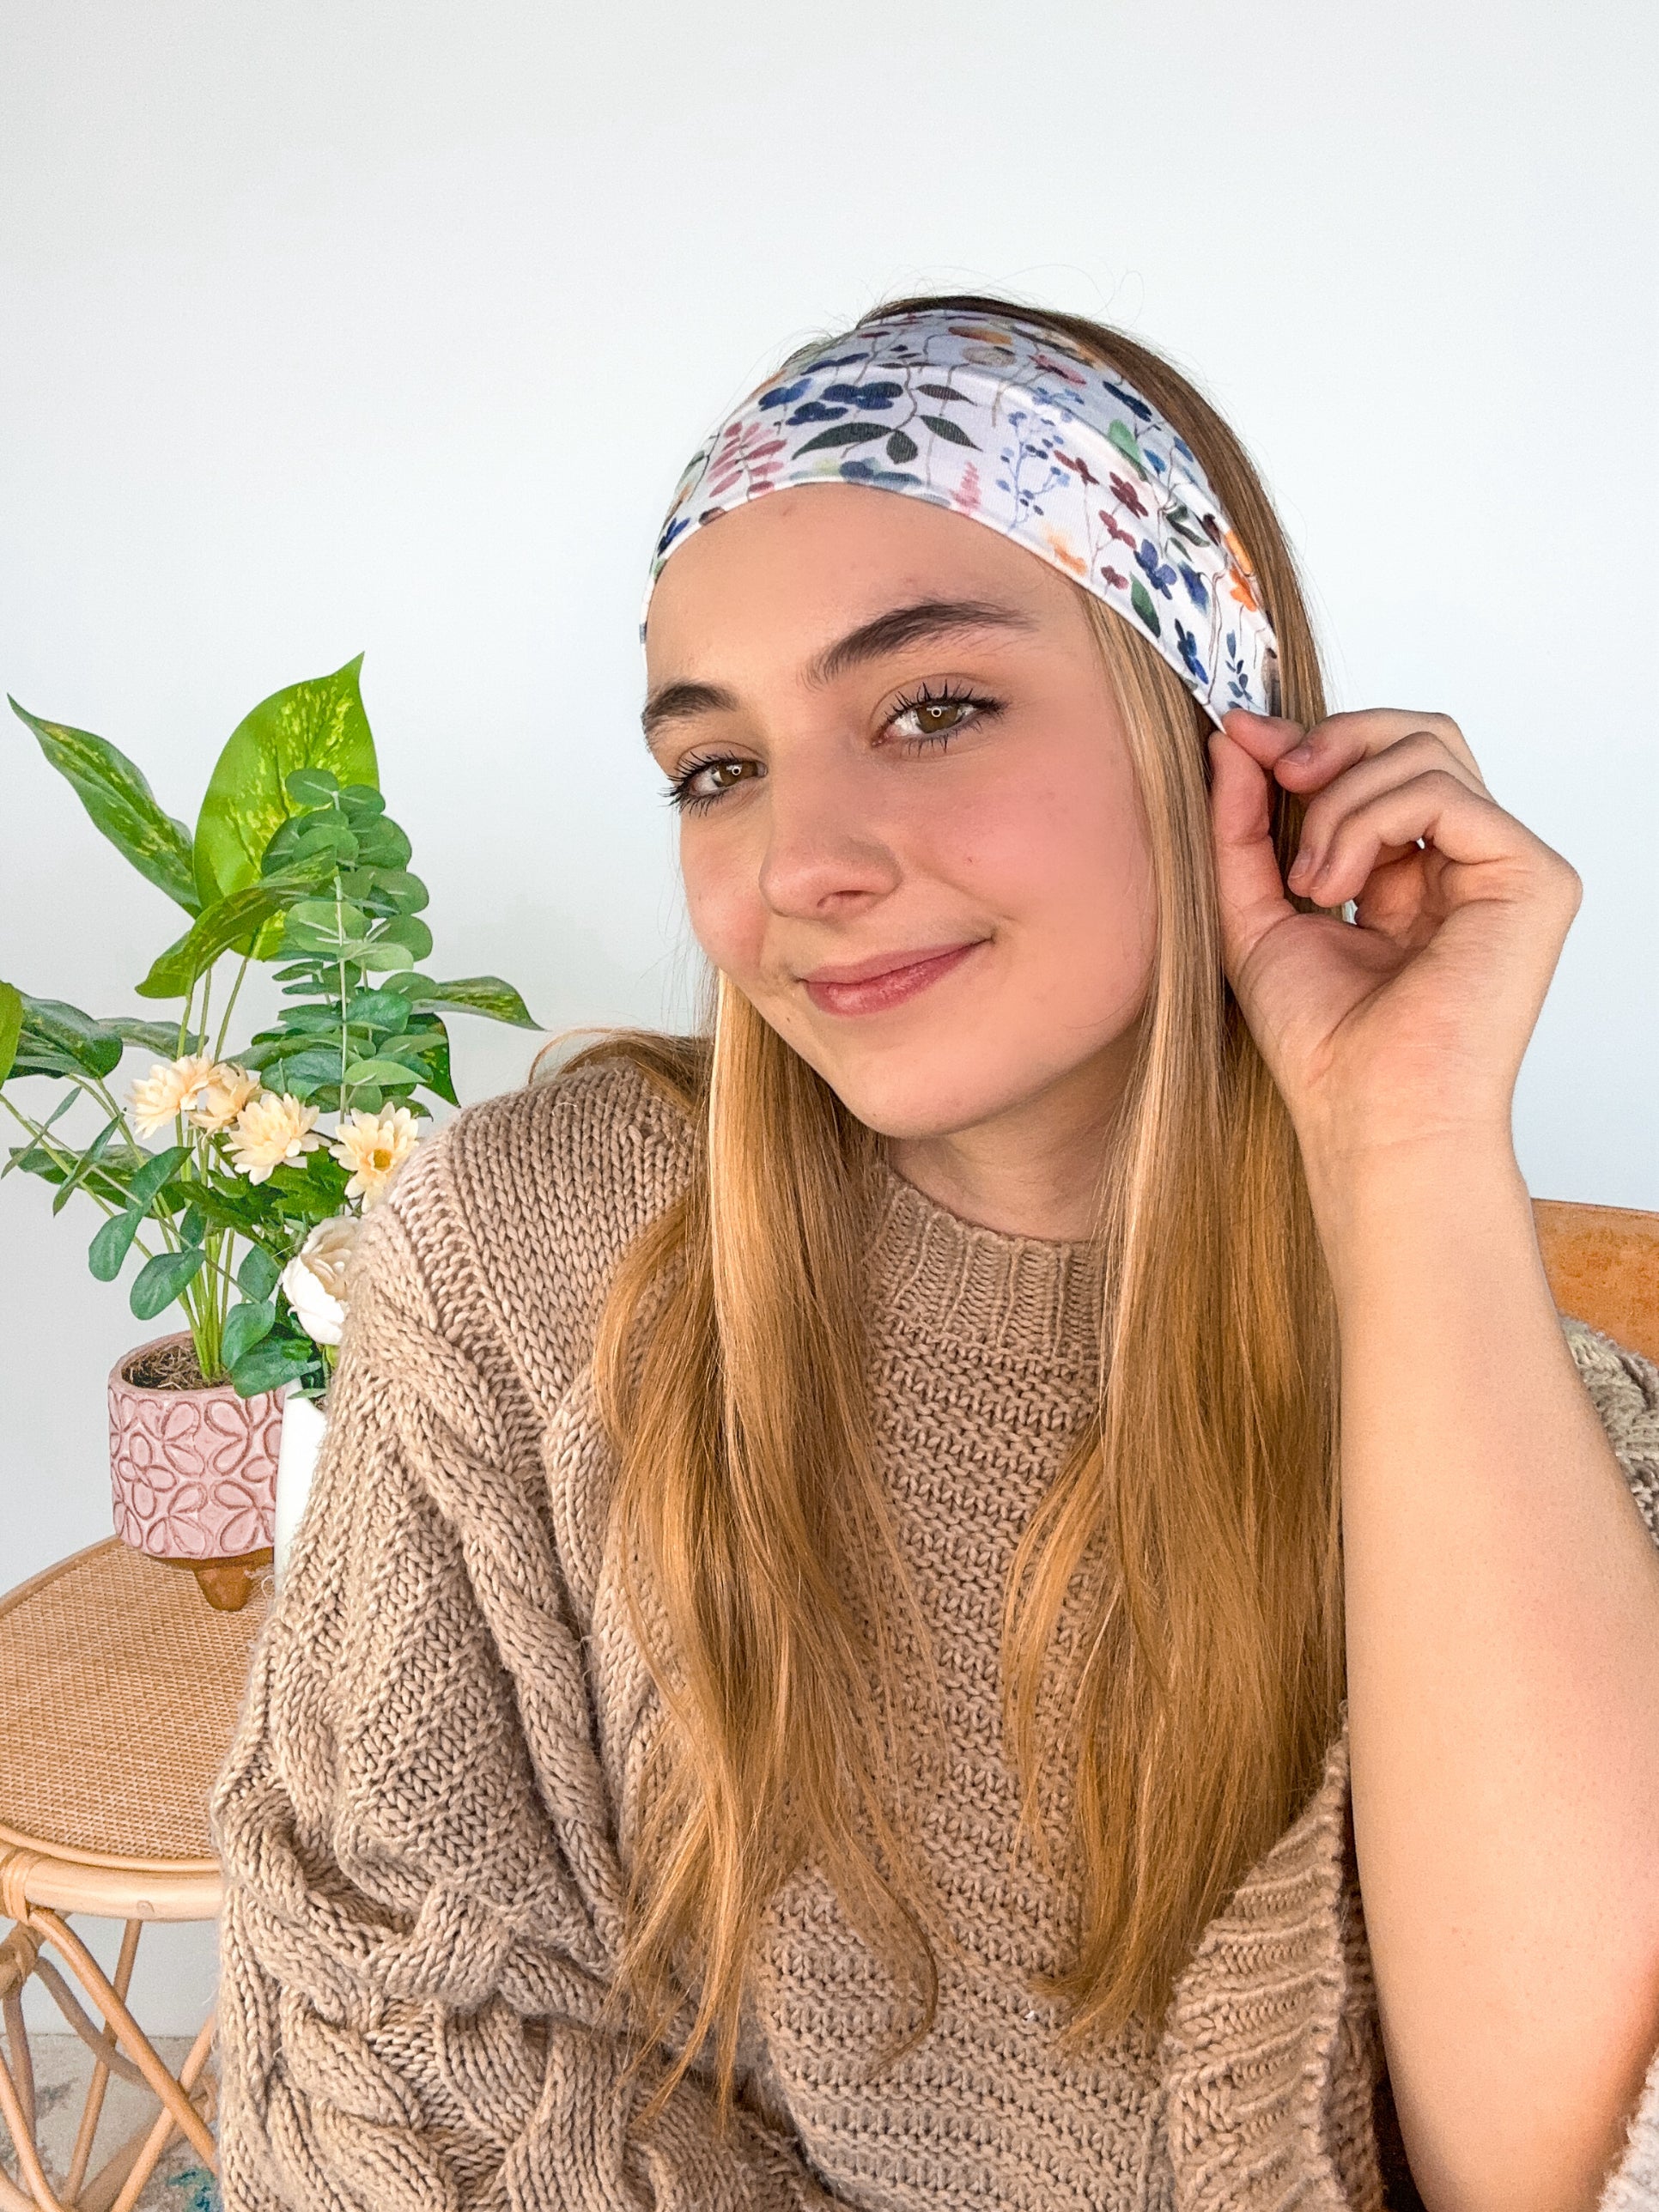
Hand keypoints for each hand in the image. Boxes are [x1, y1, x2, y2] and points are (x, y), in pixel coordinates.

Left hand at [1209, 707, 1581, 1185]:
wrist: (1364, 1114)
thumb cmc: (1321, 1041)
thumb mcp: (1254, 909)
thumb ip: (1242, 823)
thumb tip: (1235, 735)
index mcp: (1414, 871)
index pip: (1381, 762)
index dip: (1311, 739)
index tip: (1238, 735)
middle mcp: (1466, 863)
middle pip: (1417, 735)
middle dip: (1333, 740)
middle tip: (1279, 776)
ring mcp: (1505, 868)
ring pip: (1426, 752)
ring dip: (1340, 802)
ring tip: (1309, 882)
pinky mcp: (1533, 878)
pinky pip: (1443, 793)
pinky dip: (1370, 821)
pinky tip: (1335, 888)